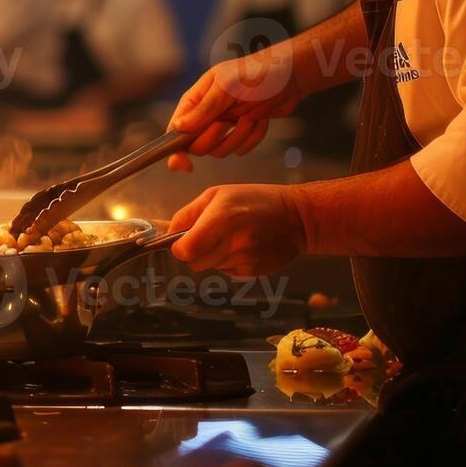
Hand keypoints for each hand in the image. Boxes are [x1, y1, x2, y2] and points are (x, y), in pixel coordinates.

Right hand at [165, 48, 301, 171]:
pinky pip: (241, 149)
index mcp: (195, 100)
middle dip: (216, 137)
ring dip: (239, 136)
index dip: (175, 150)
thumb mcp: (227, 87)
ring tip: (250, 115)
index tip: (185, 164)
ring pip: (220, 150)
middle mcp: (205, 115)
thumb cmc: (257, 73)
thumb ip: (204, 108)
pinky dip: (253, 136)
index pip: (175, 131)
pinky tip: (260, 119)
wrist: (291, 75)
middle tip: (229, 121)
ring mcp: (224, 124)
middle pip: (197, 146)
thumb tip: (178, 127)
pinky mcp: (242, 132)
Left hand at [168, 184, 306, 276]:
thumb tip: (168, 234)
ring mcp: (245, 259)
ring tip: (230, 238)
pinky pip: (227, 272)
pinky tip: (243, 247)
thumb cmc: (254, 200)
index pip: (185, 251)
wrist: (298, 217)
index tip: (184, 241)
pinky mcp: (255, 271)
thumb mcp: (217, 194)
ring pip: (210, 268)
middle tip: (208, 237)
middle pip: (194, 263)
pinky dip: (228, 262)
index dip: (179, 248)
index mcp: (220, 219)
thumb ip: (188, 214)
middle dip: (194, 253)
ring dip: (212, 257)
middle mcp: (233, 242)